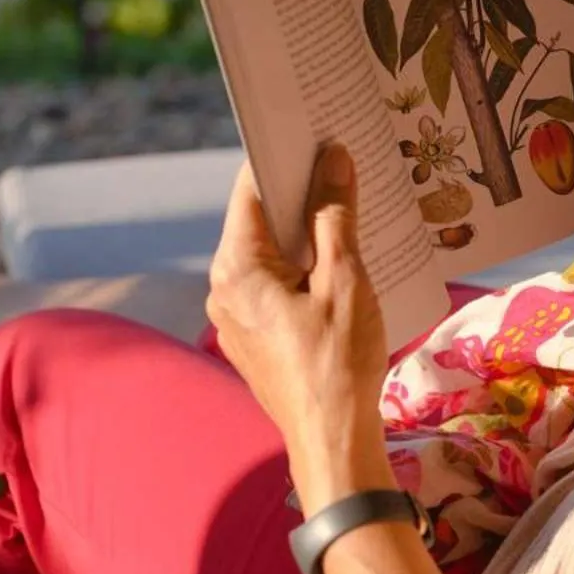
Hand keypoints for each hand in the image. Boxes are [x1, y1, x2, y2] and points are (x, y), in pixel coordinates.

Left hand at [207, 145, 395, 512]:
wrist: (332, 443)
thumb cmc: (337, 362)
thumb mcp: (344, 279)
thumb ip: (334, 215)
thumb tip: (332, 159)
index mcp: (236, 268)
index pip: (251, 191)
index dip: (283, 157)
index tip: (313, 130)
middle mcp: (223, 289)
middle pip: (259, 221)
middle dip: (299, 193)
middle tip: (342, 163)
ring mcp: (234, 317)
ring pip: (269, 254)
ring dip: (305, 232)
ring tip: (350, 208)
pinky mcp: (253, 338)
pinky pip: (275, 285)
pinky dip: (303, 267)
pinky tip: (341, 261)